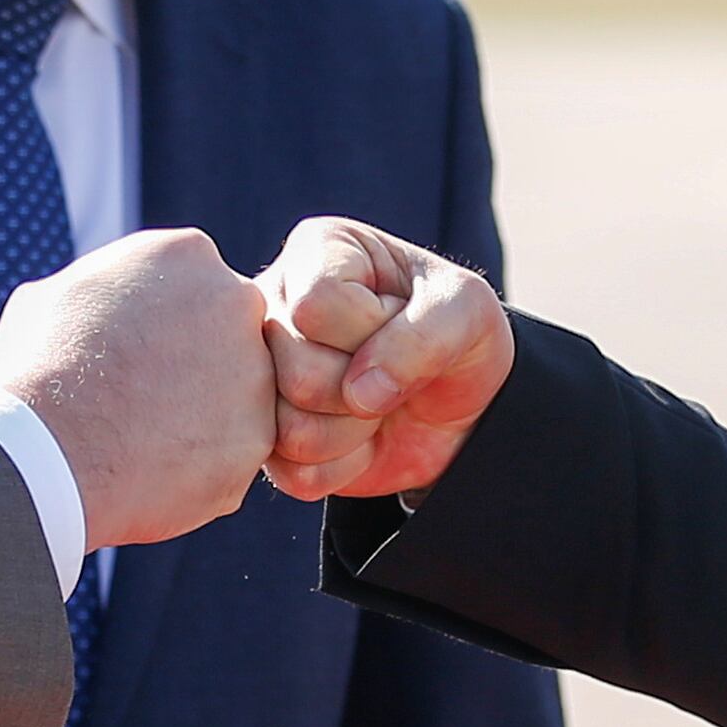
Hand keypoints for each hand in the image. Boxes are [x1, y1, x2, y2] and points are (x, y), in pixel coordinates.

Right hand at [0, 227, 276, 549]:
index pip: (194, 285)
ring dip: (204, 416)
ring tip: (143, 439)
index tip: (135, 352)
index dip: (163, 323)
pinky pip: (235, 451)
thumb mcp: (52, 298)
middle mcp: (238, 301)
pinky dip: (203, 466)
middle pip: (229, 334)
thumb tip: (94, 300)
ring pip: (240, 395)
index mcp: (187, 254)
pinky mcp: (259, 434)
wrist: (51, 449)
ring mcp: (257, 370)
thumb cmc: (40, 367)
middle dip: (196, 365)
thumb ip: (99, 290)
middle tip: (146, 399)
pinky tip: (156, 471)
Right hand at [260, 216, 512, 501]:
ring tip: (375, 402)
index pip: (316, 306)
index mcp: (316, 251)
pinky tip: (357, 435)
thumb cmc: (460, 336)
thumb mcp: (467, 312)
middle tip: (389, 372)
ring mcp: (259, 376)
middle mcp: (270, 307)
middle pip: (298, 374)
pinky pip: (293, 474)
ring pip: (290, 431)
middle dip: (364, 388)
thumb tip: (360, 395)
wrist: (464, 406)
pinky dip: (344, 466)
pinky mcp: (266, 437)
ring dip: (354, 431)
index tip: (398, 319)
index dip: (370, 330)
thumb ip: (425, 336)